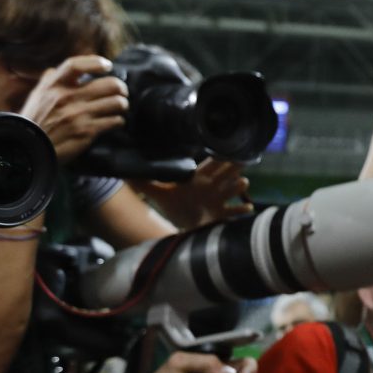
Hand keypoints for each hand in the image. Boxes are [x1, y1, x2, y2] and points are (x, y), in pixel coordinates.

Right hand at [19, 55, 128, 162]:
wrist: (29, 150)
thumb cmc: (35, 122)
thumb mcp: (37, 96)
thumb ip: (49, 82)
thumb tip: (56, 70)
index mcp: (54, 86)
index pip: (76, 65)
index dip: (95, 62)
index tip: (106, 65)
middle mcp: (67, 97)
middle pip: (109, 84)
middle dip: (121, 88)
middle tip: (121, 92)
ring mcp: (78, 115)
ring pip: (117, 102)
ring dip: (122, 105)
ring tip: (120, 107)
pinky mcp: (87, 131)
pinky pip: (114, 121)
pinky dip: (118, 120)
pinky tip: (114, 121)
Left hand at [133, 158, 251, 228]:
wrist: (184, 225)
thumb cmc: (176, 206)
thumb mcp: (158, 194)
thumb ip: (143, 183)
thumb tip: (125, 173)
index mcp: (198, 179)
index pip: (209, 165)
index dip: (217, 157)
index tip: (224, 147)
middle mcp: (211, 187)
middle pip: (225, 174)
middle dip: (233, 168)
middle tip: (243, 159)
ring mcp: (218, 201)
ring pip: (231, 191)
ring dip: (237, 187)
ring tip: (243, 183)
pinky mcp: (220, 216)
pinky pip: (233, 212)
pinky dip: (240, 210)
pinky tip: (247, 208)